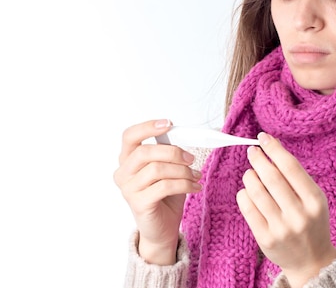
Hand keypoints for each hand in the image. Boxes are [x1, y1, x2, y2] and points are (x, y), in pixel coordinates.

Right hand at [113, 119, 201, 264]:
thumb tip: (182, 135)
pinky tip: (195, 187)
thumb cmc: (165, 195)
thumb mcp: (168, 168)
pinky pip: (164, 186)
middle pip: (145, 152)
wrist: (163, 228)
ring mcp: (128, 190)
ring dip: (182, 171)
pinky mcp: (139, 204)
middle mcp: (123, 173)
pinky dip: (185, 184)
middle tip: (191, 159)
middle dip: (173, 152)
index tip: (169, 123)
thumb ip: (168, 152)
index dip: (148, 127)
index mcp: (127, 159)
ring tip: (195, 176)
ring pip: (157, 169)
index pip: (129, 136)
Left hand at [236, 132, 335, 287]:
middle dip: (259, 159)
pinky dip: (244, 195)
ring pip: (256, 192)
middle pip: (272, 177)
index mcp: (315, 200)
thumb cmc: (312, 222)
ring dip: (250, 176)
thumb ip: (296, 177)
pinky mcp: (265, 238)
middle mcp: (299, 214)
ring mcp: (281, 228)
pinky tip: (247, 191)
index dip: (275, 149)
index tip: (263, 138)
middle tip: (252, 151)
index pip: (291, 167)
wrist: (312, 260)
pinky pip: (248, 209)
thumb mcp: (315, 199)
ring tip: (250, 173)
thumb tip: (272, 148)